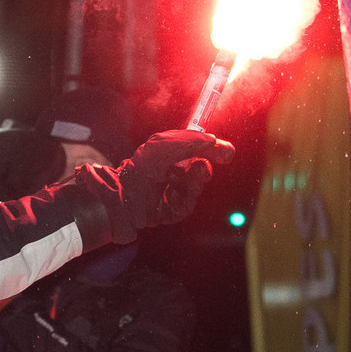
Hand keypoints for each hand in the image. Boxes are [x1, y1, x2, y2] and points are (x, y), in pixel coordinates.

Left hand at [103, 130, 231, 238]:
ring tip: (176, 184)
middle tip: (199, 168)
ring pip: (196, 190)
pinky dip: (181, 202)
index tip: (226, 151)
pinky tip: (170, 198)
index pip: (200, 151)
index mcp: (171, 156)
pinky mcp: (170, 212)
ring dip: (191, 186)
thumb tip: (213, 140)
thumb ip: (189, 141)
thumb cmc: (140, 169)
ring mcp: (172, 193)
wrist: (123, 197)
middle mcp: (173, 173)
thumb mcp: (163, 147)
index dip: (214, 150)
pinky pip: (186, 208)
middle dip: (203, 170)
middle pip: (202, 171)